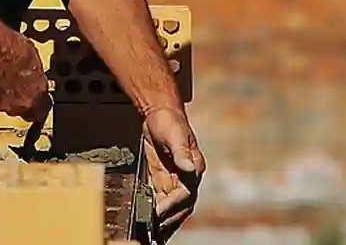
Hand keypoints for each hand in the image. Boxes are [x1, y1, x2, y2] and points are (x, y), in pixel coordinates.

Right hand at [0, 32, 50, 121]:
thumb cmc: (13, 49)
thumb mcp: (33, 56)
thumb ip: (35, 73)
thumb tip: (33, 71)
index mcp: (38, 93)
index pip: (43, 109)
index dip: (38, 104)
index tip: (36, 98)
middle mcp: (21, 103)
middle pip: (22, 109)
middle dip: (19, 99)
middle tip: (15, 84)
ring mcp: (2, 104)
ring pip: (4, 105)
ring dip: (3, 95)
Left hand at [143, 106, 205, 241]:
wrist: (160, 113)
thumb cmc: (169, 121)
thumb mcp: (174, 134)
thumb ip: (181, 152)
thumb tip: (190, 168)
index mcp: (194, 167)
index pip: (186, 193)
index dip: (173, 204)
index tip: (159, 211)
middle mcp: (188, 177)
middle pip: (183, 205)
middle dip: (171, 219)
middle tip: (157, 231)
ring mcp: (177, 180)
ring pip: (175, 208)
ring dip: (167, 222)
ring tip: (156, 235)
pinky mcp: (165, 180)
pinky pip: (163, 201)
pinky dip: (159, 213)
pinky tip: (151, 223)